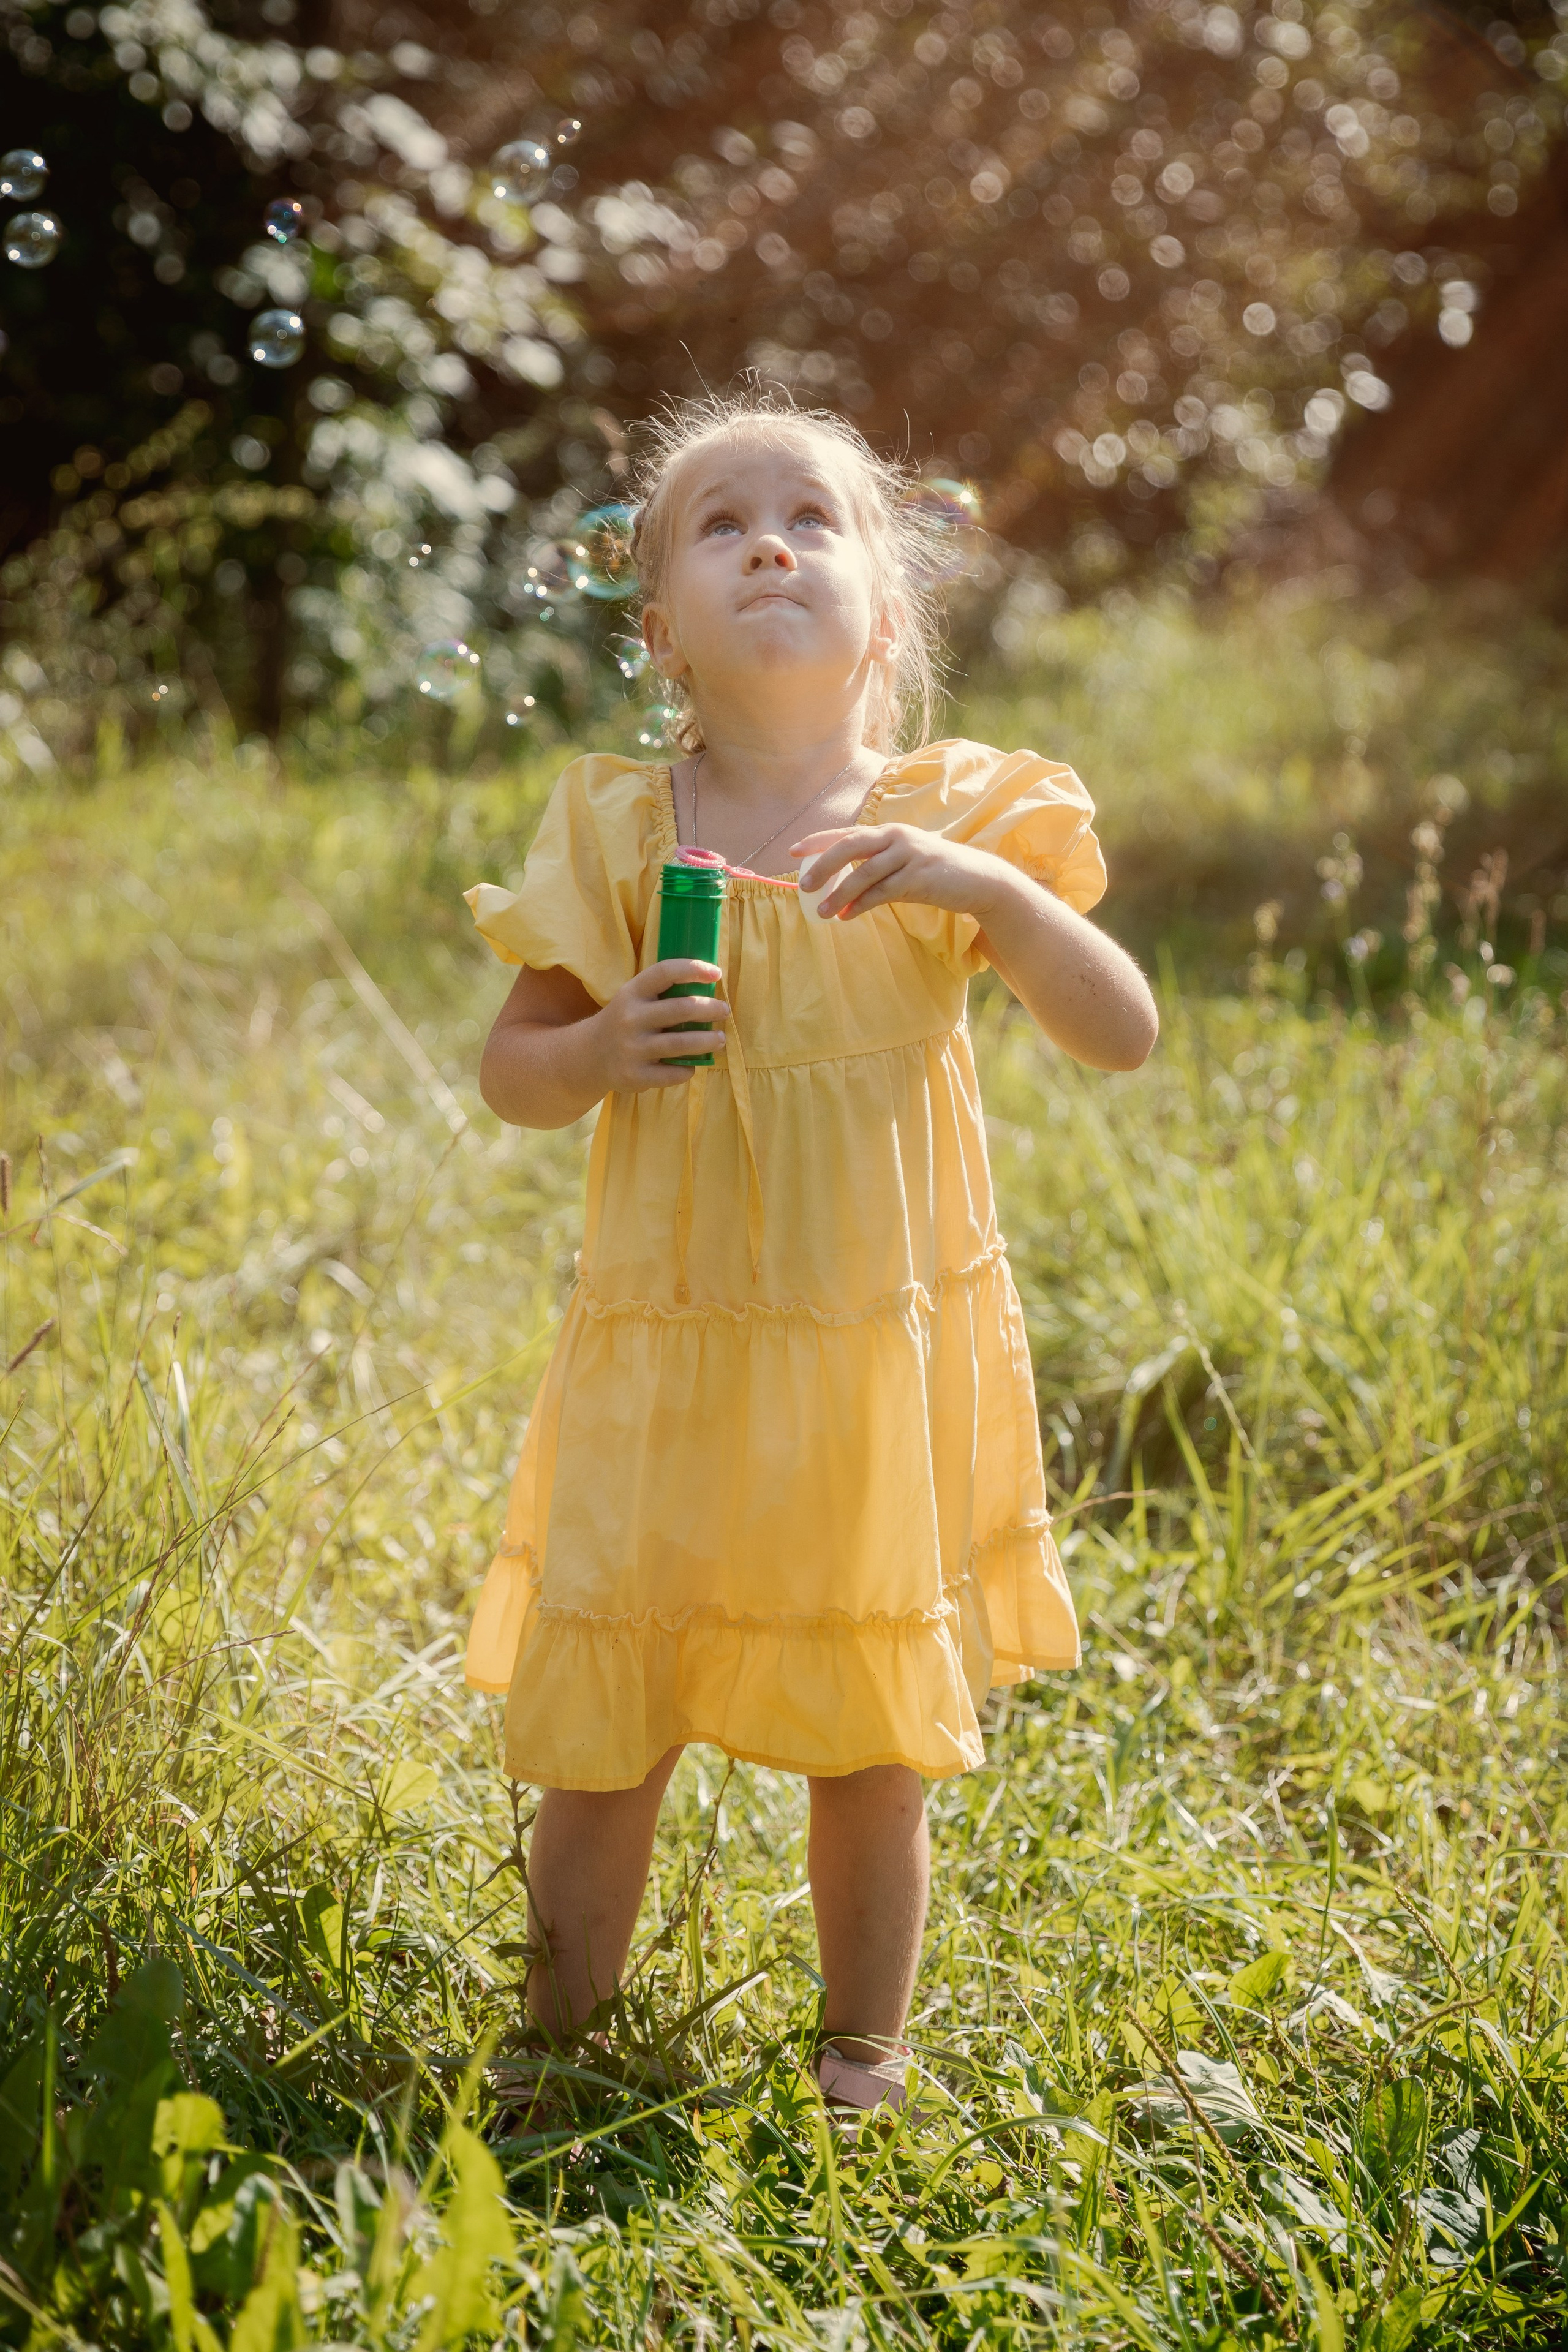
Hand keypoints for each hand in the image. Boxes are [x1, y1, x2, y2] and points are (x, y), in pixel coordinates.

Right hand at [590, 960, 729, 1090]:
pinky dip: (688, 1068)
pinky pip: (673, 1073)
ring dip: (708, 1040)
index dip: (694, 969)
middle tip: (724, 1010)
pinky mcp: (635, 1075)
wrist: (589, 1056)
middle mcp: (631, 1018)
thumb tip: (710, 983)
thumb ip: (662, 992)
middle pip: (682, 1009)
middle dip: (710, 1009)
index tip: (717, 973)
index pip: (665, 972)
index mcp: (632, 993)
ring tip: (720, 1038)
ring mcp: (632, 1048)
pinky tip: (693, 1063)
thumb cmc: (625, 1021)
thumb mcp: (633, 998)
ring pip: (682, 1043)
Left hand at [792, 823, 1010, 923]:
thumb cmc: (935, 874)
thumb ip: (875, 871)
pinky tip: (846, 916)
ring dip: (839, 893)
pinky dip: (861, 905)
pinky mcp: (920, 877)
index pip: (847, 833)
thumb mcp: (903, 865)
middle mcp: (897, 837)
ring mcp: (909, 855)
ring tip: (821, 911)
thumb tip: (841, 895)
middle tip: (802, 885)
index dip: (818, 840)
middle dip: (823, 865)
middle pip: (851, 846)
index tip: (793, 851)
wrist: (978, 880)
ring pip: (865, 873)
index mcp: (889, 831)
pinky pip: (883, 892)